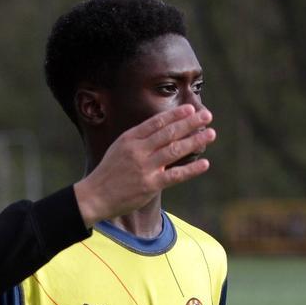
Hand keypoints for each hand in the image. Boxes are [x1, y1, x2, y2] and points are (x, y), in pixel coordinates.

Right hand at [72, 105, 215, 226]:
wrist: (95, 196)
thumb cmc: (110, 172)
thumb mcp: (120, 148)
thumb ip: (140, 139)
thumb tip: (163, 129)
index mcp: (130, 139)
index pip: (157, 122)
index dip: (175, 115)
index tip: (190, 109)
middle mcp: (138, 150)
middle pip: (169, 133)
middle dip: (190, 123)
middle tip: (207, 116)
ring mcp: (145, 168)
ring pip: (175, 150)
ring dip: (195, 140)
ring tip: (210, 133)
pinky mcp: (150, 185)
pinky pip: (175, 175)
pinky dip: (191, 169)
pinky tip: (205, 163)